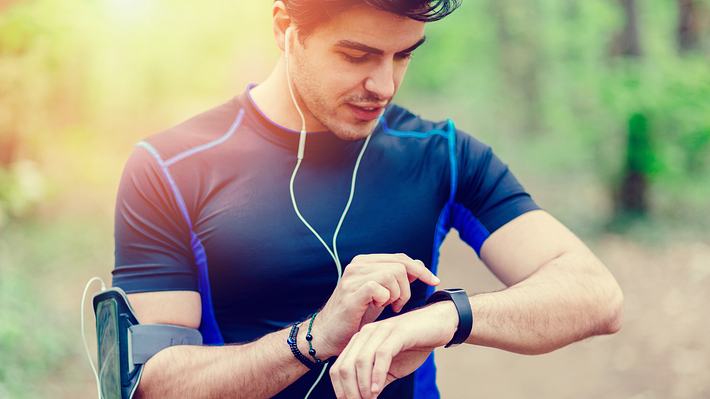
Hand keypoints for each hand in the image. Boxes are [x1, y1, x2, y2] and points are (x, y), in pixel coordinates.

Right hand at [311, 254, 440, 359]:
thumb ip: (397, 279)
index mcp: (365, 261)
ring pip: (392, 275)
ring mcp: (353, 277)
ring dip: (397, 295)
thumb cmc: (355, 316)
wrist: (327, 335)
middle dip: (407, 289)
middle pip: (400, 266)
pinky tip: (379, 308)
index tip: (434, 282)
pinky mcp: (350, 293)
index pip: (401, 258)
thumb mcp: (381, 295)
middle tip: (398, 306)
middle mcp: (357, 265)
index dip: (421, 270)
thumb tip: (419, 265)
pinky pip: (379, 288)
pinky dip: (385, 299)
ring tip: (388, 308)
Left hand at [329, 301, 458, 398]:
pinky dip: (377, 375)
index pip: (338, 367)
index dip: (341, 389)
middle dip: (349, 391)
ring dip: (363, 386)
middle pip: (345, 366)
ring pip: (360, 361)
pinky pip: (381, 355)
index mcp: (360, 341)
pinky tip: (377, 390)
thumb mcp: (390, 368)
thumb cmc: (414, 346)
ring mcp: (381, 331)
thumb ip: (375, 381)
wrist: (438, 325)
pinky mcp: (397, 333)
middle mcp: (366, 333)